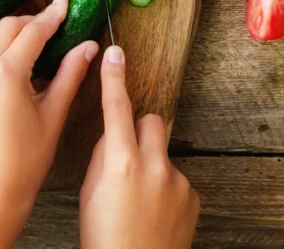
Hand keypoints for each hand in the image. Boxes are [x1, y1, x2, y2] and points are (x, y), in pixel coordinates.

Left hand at [0, 0, 98, 248]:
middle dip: (29, 22)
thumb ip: (70, 74)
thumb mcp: (54, 114)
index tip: (64, 2)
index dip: (52, 15)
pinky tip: (0, 67)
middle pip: (5, 27)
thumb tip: (87, 46)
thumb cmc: (26, 161)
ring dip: (1, 31)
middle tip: (48, 25)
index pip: (33, 31)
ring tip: (22, 42)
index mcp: (6, 73)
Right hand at [80, 46, 199, 248]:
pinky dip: (165, 192)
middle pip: (151, 122)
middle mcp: (153, 165)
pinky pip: (176, 180)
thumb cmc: (104, 238)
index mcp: (120, 163)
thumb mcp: (91, 194)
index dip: (114, 78)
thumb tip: (113, 140)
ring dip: (151, 168)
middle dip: (139, 132)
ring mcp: (177, 180)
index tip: (115, 53)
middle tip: (127, 158)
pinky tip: (155, 215)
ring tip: (140, 202)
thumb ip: (103, 159)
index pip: (116, 108)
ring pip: (162, 156)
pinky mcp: (192, 196)